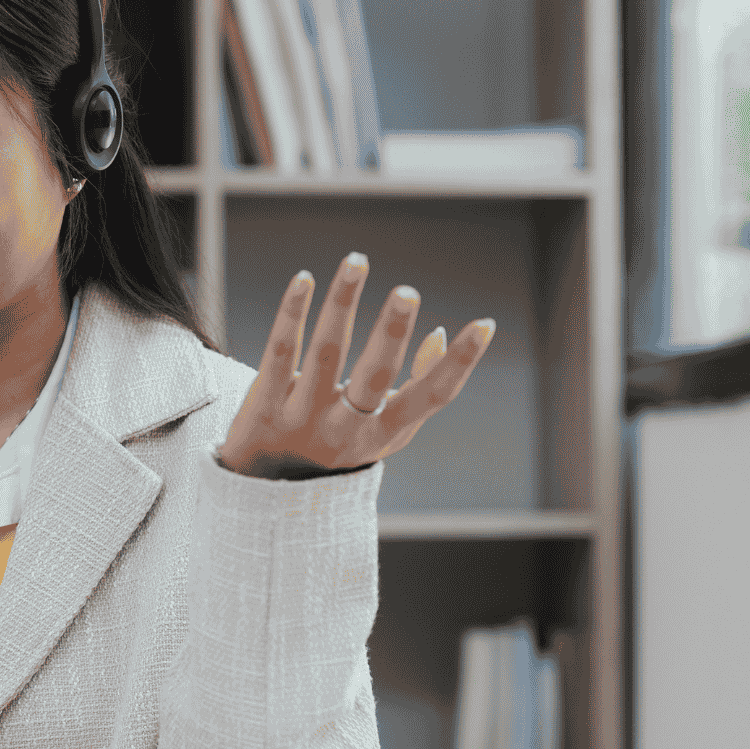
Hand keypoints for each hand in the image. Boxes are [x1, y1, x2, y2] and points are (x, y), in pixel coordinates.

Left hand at [216, 252, 494, 480]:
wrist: (264, 488)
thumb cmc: (338, 445)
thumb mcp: (383, 431)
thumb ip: (416, 388)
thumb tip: (439, 333)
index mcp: (381, 435)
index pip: (429, 399)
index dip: (458, 364)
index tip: (485, 325)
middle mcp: (344, 430)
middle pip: (374, 378)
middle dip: (392, 334)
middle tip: (408, 292)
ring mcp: (302, 418)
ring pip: (325, 353)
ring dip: (343, 303)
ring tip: (358, 261)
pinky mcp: (264, 405)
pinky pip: (279, 352)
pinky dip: (292, 313)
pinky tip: (304, 278)